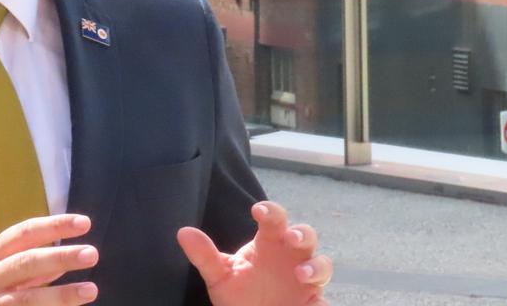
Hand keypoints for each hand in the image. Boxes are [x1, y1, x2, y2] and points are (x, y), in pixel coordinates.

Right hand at [0, 214, 98, 305]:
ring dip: (60, 295)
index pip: (25, 233)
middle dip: (60, 257)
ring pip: (26, 299)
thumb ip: (24, 266)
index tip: (85, 223)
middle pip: (27, 263)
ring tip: (90, 290)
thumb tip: (61, 262)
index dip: (54, 226)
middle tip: (92, 253)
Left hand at [177, 201, 332, 305]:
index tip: (258, 211)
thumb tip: (183, 232)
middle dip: (301, 235)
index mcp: (270, 243)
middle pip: (306, 236)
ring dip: (316, 266)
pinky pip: (324, 300)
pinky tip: (314, 304)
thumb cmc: (239, 294)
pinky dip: (322, 302)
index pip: (274, 219)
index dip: (270, 211)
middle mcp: (291, 256)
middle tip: (290, 238)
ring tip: (302, 274)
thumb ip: (205, 256)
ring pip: (322, 264)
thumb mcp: (220, 276)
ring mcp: (306, 279)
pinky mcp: (313, 301)